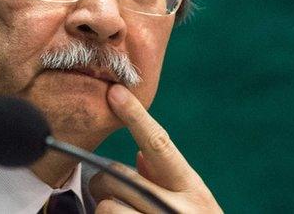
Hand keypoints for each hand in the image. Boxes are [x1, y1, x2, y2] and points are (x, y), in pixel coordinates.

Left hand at [91, 85, 221, 213]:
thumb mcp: (190, 203)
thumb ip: (165, 178)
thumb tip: (140, 156)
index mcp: (192, 188)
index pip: (159, 144)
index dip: (135, 117)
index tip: (116, 92)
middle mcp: (178, 208)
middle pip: (118, 177)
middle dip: (102, 182)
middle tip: (103, 191)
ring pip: (107, 206)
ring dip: (103, 207)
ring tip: (117, 212)